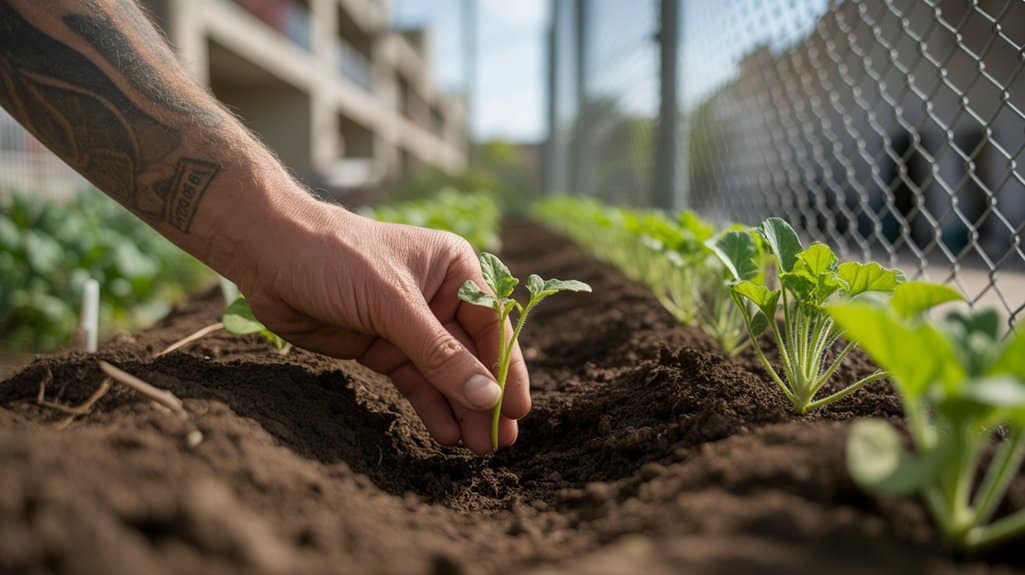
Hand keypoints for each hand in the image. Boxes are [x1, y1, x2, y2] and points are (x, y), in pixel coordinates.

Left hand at [236, 201, 529, 453]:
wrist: (269, 256)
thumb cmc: (337, 259)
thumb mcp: (394, 305)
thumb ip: (441, 355)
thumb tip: (488, 397)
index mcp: (456, 269)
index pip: (492, 326)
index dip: (506, 369)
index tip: (518, 409)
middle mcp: (439, 296)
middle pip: (471, 354)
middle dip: (484, 396)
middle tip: (501, 441)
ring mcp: (410, 323)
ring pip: (445, 373)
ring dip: (461, 408)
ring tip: (478, 447)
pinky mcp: (383, 345)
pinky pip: (416, 381)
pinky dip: (430, 407)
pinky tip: (446, 433)